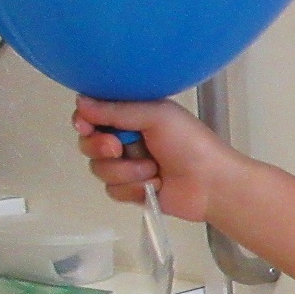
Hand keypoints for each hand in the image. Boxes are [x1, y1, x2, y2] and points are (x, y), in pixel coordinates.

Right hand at [72, 97, 243, 221]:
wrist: (213, 184)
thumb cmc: (192, 144)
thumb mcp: (156, 116)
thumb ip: (117, 110)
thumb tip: (81, 103)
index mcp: (133, 116)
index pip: (93, 115)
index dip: (84, 122)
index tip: (86, 127)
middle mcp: (128, 140)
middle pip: (89, 144)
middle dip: (100, 147)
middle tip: (118, 148)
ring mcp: (129, 166)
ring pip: (99, 169)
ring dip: (126, 171)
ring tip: (153, 169)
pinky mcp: (132, 190)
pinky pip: (112, 190)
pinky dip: (133, 188)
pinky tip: (155, 184)